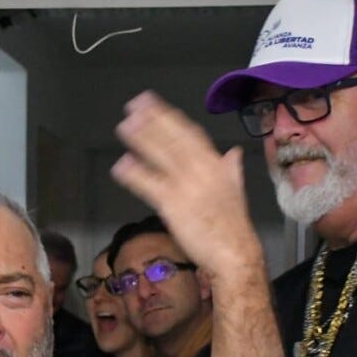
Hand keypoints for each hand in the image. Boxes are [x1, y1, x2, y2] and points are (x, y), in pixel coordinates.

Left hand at [111, 91, 262, 277]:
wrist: (234, 253)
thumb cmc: (232, 226)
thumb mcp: (236, 190)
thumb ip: (231, 168)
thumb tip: (234, 152)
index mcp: (216, 165)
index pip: (190, 134)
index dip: (169, 117)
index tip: (153, 104)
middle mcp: (202, 170)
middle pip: (173, 139)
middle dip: (152, 121)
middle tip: (133, 106)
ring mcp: (187, 186)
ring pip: (162, 156)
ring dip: (141, 139)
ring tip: (125, 125)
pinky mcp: (174, 205)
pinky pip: (150, 185)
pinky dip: (135, 174)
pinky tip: (121, 165)